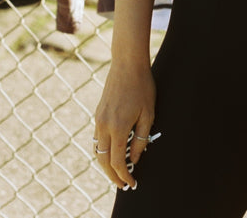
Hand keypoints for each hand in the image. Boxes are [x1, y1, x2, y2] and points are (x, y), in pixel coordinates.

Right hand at [94, 61, 155, 188]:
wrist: (127, 63)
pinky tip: (112, 152)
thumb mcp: (148, 113)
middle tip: (122, 184)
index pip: (117, 161)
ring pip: (98, 150)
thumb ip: (141, 138)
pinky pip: (97, 138)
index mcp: (118, 127)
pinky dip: (103, 150)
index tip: (131, 183)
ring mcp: (98, 119)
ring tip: (118, 171)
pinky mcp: (98, 113)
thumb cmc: (142, 86)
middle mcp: (104, 126)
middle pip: (103, 160)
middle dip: (112, 175)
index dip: (124, 175)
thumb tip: (135, 158)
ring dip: (106, 164)